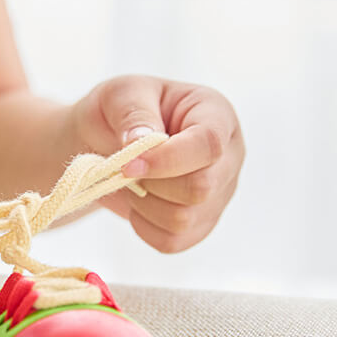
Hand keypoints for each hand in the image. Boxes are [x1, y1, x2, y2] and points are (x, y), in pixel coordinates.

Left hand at [71, 75, 244, 252]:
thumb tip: (141, 142)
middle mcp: (228, 157)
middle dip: (153, 183)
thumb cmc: (121, 110)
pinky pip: (173, 242)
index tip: (128, 164)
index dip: (168, 159)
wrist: (108, 139)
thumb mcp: (122, 93)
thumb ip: (134, 114)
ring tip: (133, 182)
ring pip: (184, 219)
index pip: (209, 145)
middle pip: (201, 188)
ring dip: (144, 205)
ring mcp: (219, 194)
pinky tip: (138, 202)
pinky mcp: (201, 224)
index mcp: (216, 115)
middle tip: (127, 168)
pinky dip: (144, 227)